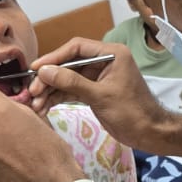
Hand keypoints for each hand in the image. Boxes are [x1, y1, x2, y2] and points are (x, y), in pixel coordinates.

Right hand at [28, 38, 169, 150]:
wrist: (149, 133)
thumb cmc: (132, 112)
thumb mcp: (100, 96)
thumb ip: (72, 82)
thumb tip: (44, 71)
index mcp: (111, 54)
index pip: (77, 48)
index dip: (54, 57)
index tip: (36, 68)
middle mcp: (104, 62)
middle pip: (69, 64)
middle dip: (49, 78)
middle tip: (31, 92)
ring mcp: (98, 77)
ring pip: (67, 79)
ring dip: (50, 91)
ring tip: (34, 104)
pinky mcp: (94, 92)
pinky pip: (71, 91)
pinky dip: (58, 98)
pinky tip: (43, 107)